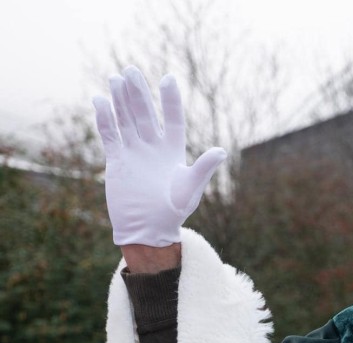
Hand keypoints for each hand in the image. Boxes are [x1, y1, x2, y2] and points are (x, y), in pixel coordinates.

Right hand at [93, 66, 226, 246]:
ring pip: (126, 120)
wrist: (148, 230)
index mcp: (173, 151)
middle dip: (138, 93)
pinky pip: (110, 135)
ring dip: (121, 101)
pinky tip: (99, 100)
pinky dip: (104, 119)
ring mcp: (134, 153)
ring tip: (116, 78)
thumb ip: (202, 169)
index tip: (167, 79)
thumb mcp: (190, 189)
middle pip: (145, 114)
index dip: (169, 100)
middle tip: (132, 70)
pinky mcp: (117, 161)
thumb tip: (221, 151)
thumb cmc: (173, 212)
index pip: (171, 119)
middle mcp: (154, 148)